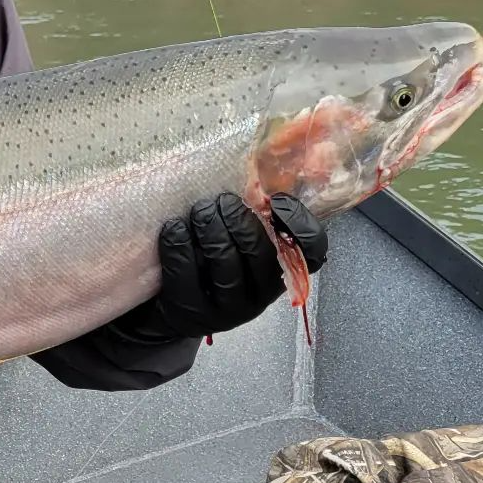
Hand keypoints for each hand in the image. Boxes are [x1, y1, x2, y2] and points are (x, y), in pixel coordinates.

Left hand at [114, 193, 326, 342]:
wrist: (170, 309)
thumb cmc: (208, 264)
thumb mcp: (238, 244)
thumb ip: (253, 217)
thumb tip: (257, 170)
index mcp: (280, 273)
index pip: (312, 254)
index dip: (300, 225)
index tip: (276, 200)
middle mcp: (259, 296)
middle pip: (260, 255)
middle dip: (240, 220)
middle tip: (222, 200)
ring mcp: (226, 310)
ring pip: (226, 265)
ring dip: (211, 228)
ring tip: (200, 208)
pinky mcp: (191, 312)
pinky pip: (186, 275)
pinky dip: (179, 245)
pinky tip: (174, 226)